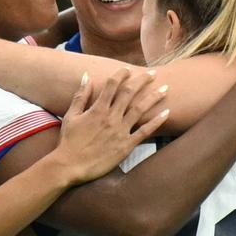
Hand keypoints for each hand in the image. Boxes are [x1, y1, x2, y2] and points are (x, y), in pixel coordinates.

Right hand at [50, 68, 168, 184]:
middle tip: (153, 73)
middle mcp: (111, 117)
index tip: (128, 69)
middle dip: (142, 80)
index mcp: (97, 109)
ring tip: (166, 88)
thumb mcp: (71, 116)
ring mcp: (120, 131)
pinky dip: (156, 122)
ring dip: (154, 97)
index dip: (121, 74)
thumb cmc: (68, 142)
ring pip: (141, 109)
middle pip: (130, 93)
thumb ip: (81, 95)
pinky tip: (166, 113)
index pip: (112, 85)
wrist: (70, 166)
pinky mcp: (126, 146)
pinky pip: (145, 132)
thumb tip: (86, 76)